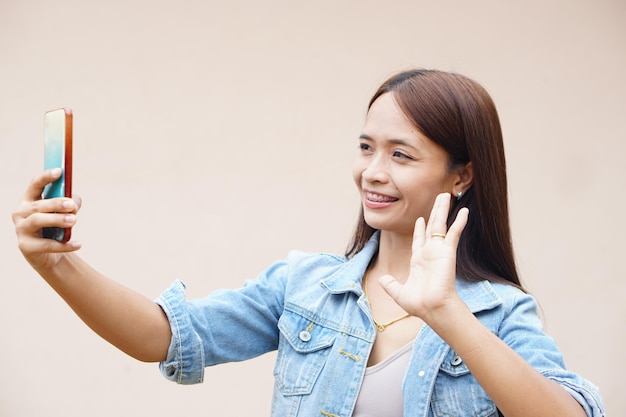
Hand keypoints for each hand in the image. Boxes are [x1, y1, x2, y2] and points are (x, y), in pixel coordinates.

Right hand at [12, 169, 81, 270]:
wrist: (50, 254)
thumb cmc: (56, 227)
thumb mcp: (65, 212)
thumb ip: (71, 204)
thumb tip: (73, 203)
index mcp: (29, 200)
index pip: (35, 185)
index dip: (46, 177)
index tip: (59, 171)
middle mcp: (21, 213)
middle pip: (38, 205)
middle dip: (55, 203)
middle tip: (71, 205)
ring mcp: (21, 229)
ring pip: (37, 221)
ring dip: (56, 219)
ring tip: (73, 220)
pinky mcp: (25, 246)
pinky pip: (45, 244)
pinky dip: (63, 244)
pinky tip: (78, 243)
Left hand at [379, 193, 468, 321]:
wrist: (432, 308)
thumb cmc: (419, 304)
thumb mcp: (398, 293)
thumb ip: (390, 285)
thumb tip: (382, 280)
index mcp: (418, 260)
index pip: (419, 239)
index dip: (419, 228)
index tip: (420, 218)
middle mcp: (429, 253)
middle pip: (431, 227)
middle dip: (433, 212)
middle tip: (438, 199)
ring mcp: (438, 251)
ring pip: (440, 224)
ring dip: (442, 209)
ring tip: (445, 195)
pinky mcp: (447, 252)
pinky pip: (453, 233)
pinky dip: (459, 222)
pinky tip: (464, 211)